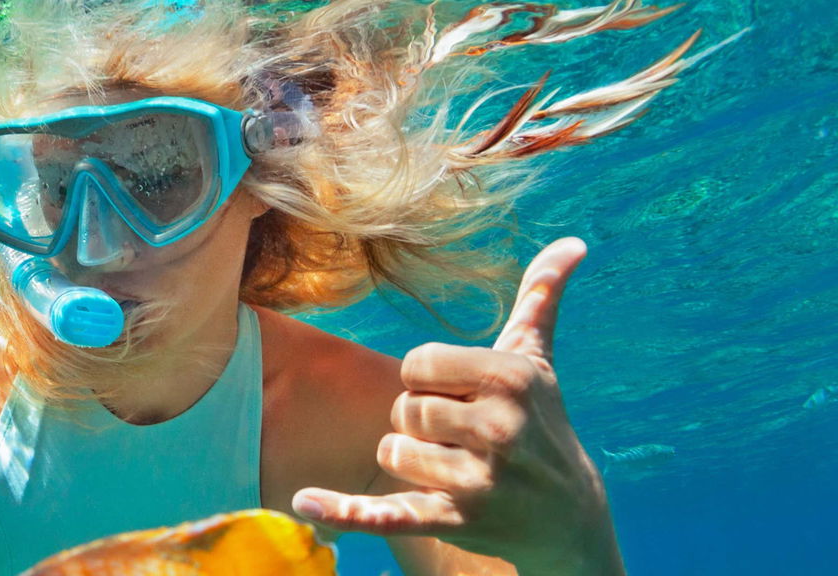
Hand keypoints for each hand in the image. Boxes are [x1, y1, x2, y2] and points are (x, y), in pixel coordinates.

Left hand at [291, 238, 622, 574]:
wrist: (568, 516)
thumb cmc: (541, 423)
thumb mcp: (538, 361)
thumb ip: (540, 298)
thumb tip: (572, 242)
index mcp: (510, 378)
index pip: (417, 364)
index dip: (428, 381)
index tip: (462, 396)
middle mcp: (499, 427)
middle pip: (403, 408)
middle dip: (420, 423)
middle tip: (461, 438)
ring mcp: (479, 479)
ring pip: (392, 451)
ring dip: (410, 461)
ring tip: (454, 468)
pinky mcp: (456, 521)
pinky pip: (389, 511)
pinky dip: (346, 512)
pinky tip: (304, 502)